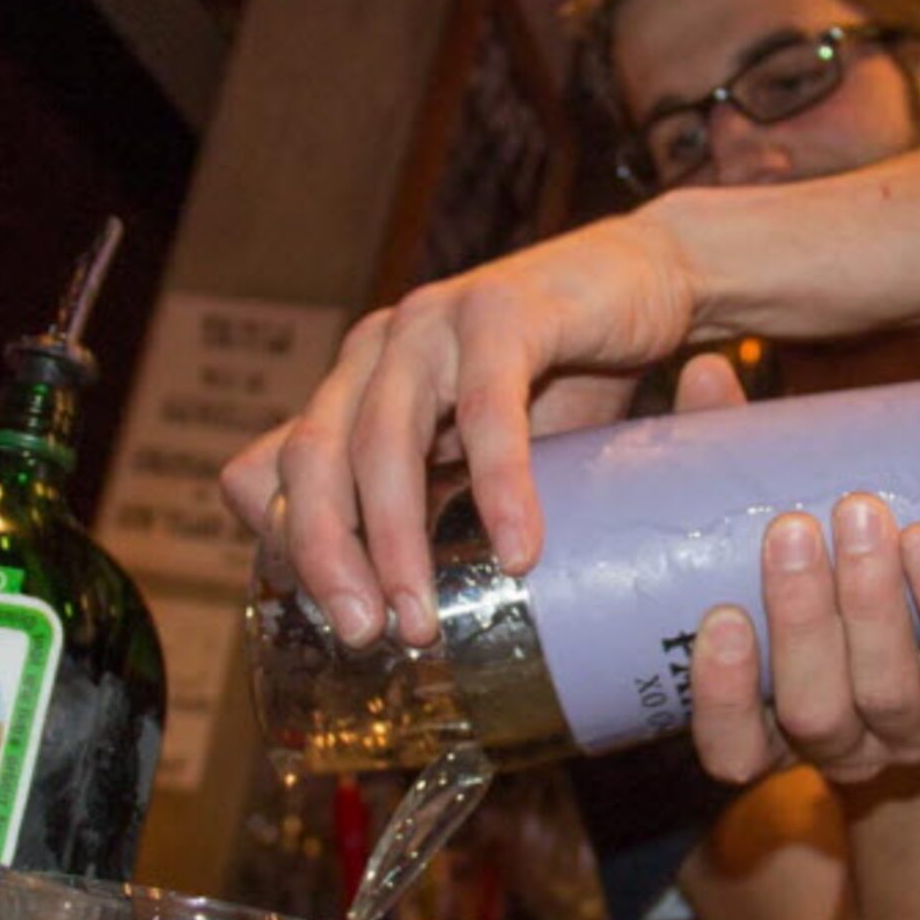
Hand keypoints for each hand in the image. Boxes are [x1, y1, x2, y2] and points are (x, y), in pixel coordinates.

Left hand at [216, 214, 708, 645]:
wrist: (649, 283)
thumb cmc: (565, 379)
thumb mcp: (478, 453)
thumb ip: (433, 501)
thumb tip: (404, 611)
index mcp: (353, 387)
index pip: (271, 470)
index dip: (285, 547)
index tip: (332, 620)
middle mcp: (375, 350)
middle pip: (312, 459)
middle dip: (327, 558)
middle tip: (364, 637)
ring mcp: (431, 323)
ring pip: (383, 440)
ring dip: (397, 541)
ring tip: (424, 619)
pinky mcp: (501, 310)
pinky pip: (485, 409)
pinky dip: (498, 487)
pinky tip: (519, 551)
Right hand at [680, 351, 919, 787]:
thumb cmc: (820, 583)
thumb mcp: (761, 546)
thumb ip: (727, 473)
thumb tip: (709, 372)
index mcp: (767, 732)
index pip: (731, 751)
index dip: (723, 700)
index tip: (720, 619)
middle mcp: (840, 744)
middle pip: (815, 712)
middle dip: (804, 623)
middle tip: (792, 529)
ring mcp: (913, 723)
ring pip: (891, 689)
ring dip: (875, 603)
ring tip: (859, 514)